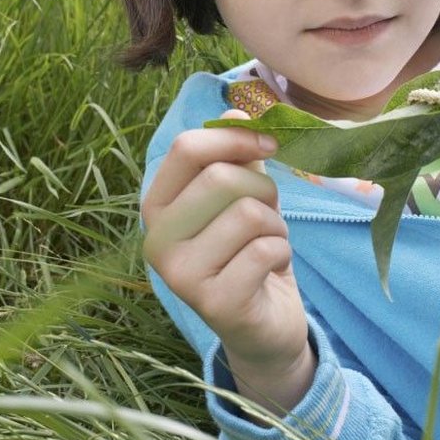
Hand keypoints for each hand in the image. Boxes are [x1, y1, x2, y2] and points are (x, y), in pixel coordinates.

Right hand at [142, 109, 315, 415]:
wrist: (262, 326)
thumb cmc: (249, 252)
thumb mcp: (242, 198)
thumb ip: (238, 157)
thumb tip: (242, 113)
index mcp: (158, 206)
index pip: (187, 148)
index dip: (234, 137)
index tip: (269, 143)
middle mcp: (157, 239)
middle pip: (221, 179)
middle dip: (263, 189)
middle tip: (268, 216)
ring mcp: (180, 274)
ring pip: (249, 214)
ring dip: (276, 226)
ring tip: (267, 246)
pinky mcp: (213, 302)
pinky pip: (266, 249)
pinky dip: (282, 253)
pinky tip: (269, 271)